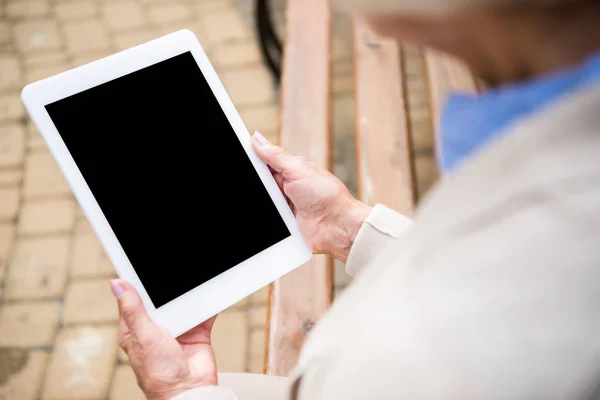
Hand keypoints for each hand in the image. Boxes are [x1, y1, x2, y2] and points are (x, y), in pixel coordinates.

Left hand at [110, 279, 217, 399]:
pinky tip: (210, 291)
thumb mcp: (143, 336)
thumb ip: (133, 310)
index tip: (141, 264)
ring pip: (183, 303)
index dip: (137, 283)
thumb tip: (117, 284)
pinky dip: (207, 303)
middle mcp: (156, 328)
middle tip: (174, 270)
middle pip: (161, 298)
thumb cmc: (159, 373)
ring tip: (193, 278)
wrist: (189, 390)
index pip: (134, 299)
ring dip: (189, 294)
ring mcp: (177, 329)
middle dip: (168, 287)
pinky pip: (203, 312)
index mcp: (135, 328)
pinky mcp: (197, 332)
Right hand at [252, 132, 371, 261]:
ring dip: (258, 201)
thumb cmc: (325, 194)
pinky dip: (261, 217)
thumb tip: (256, 138)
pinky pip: (265, 220)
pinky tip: (260, 213)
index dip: (249, 159)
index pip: (262, 161)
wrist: (337, 225)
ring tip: (261, 199)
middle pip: (258, 182)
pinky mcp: (282, 225)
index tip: (234, 155)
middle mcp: (284, 187)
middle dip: (251, 181)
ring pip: (260, 201)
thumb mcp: (297, 169)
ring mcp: (282, 206)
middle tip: (246, 180)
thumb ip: (275, 156)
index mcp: (289, 169)